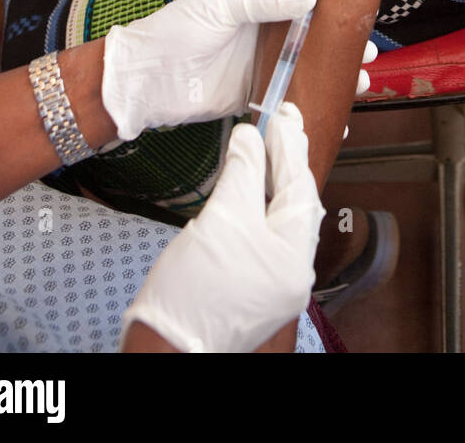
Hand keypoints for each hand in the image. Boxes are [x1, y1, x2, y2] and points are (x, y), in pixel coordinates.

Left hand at [100, 0, 377, 139]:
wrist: (145, 78)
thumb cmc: (178, 30)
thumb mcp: (222, 7)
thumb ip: (264, 1)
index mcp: (258, 7)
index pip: (304, 7)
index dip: (333, 14)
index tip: (361, 19)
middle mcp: (264, 37)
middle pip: (311, 43)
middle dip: (340, 50)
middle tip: (369, 59)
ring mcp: (260, 69)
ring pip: (304, 73)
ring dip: (331, 79)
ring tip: (359, 86)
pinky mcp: (253, 98)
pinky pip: (288, 102)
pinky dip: (309, 108)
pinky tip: (332, 117)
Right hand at [120, 103, 324, 353]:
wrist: (165, 351)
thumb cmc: (194, 286)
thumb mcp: (222, 220)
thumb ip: (243, 174)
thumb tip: (251, 137)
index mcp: (294, 258)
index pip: (299, 189)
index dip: (290, 147)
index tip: (283, 113)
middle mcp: (293, 273)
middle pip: (295, 205)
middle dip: (289, 161)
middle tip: (284, 120)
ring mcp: (275, 284)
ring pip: (282, 220)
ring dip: (276, 180)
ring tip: (275, 145)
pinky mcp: (253, 287)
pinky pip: (267, 235)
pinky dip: (263, 204)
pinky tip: (256, 186)